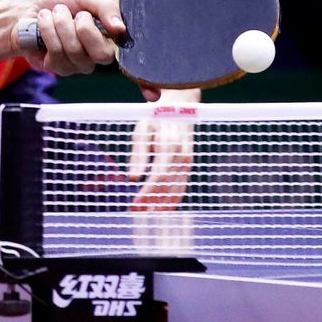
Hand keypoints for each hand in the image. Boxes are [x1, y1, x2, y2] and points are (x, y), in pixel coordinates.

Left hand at [16, 0, 122, 75]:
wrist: (28, 8)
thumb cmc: (59, 3)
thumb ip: (107, 8)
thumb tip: (121, 28)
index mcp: (107, 39)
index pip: (118, 47)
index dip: (100, 31)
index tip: (84, 14)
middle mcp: (94, 56)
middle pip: (100, 54)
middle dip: (81, 28)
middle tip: (66, 13)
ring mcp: (76, 65)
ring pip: (75, 50)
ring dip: (60, 25)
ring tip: (51, 14)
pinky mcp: (56, 68)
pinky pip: (56, 53)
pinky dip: (47, 31)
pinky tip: (43, 24)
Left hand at [130, 88, 197, 209]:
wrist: (179, 106)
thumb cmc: (155, 119)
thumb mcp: (141, 131)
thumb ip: (138, 154)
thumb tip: (132, 177)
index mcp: (168, 145)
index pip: (157, 176)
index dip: (146, 193)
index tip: (135, 205)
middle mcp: (181, 154)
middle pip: (167, 185)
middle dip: (153, 201)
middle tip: (140, 214)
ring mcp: (187, 159)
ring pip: (178, 187)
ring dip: (165, 203)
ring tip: (152, 215)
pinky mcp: (189, 162)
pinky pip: (183, 183)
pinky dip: (176, 196)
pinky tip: (167, 206)